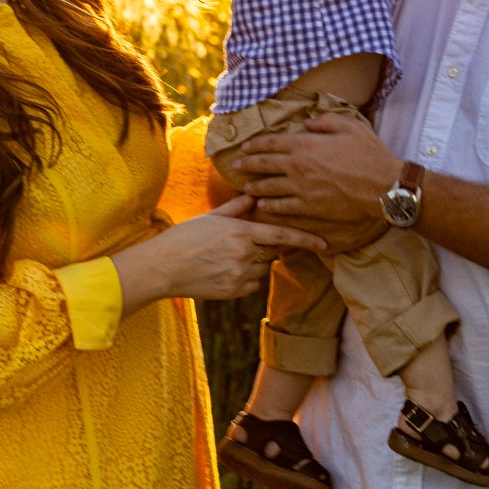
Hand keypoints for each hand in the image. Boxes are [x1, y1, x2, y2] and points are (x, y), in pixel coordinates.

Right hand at [120, 196, 324, 304]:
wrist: (163, 268)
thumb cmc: (184, 238)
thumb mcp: (211, 217)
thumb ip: (237, 208)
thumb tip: (254, 196)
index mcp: (241, 233)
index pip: (282, 235)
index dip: (306, 239)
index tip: (325, 243)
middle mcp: (244, 255)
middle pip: (272, 252)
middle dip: (266, 247)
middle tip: (245, 242)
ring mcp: (239, 276)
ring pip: (262, 269)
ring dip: (254, 262)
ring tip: (227, 256)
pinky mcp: (233, 292)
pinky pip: (251, 284)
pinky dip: (245, 278)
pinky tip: (224, 270)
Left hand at [233, 114, 401, 252]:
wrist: (383, 187)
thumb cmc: (369, 154)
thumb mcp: (350, 126)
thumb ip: (326, 120)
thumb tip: (309, 123)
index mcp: (306, 144)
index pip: (271, 142)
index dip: (256, 144)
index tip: (245, 146)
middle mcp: (298, 166)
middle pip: (264, 164)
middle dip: (248, 164)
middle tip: (237, 166)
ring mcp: (301, 189)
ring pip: (268, 188)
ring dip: (255, 187)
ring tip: (246, 187)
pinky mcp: (308, 207)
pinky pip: (281, 207)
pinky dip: (269, 206)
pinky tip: (263, 205)